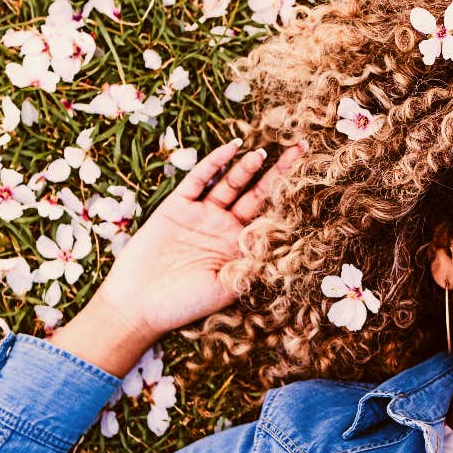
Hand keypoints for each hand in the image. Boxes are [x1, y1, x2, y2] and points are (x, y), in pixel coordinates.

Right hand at [88, 138, 306, 341]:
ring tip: (264, 153)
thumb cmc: (183, 304)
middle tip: (302, 149)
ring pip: (231, 184)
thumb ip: (250, 269)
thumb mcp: (225, 290)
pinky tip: (231, 148)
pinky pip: (199, 180)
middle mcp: (225, 227)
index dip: (290, 198)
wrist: (138, 304)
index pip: (271, 216)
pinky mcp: (178, 206)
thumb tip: (282, 253)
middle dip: (279, 172)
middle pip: (258, 193)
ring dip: (247, 167)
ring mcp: (202, 215)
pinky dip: (215, 163)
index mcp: (241, 247)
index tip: (313, 179)